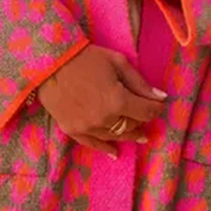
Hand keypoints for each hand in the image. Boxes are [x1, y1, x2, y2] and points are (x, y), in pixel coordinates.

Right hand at [37, 44, 167, 157]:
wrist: (49, 62)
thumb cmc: (86, 58)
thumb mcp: (118, 62)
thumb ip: (140, 83)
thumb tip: (161, 97)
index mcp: (118, 100)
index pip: (147, 112)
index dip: (156, 108)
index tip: (159, 104)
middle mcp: (105, 119)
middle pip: (132, 125)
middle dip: (142, 119)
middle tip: (145, 114)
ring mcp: (88, 127)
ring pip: (116, 136)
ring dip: (129, 134)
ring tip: (139, 134)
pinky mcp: (73, 130)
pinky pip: (93, 144)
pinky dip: (106, 148)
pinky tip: (115, 152)